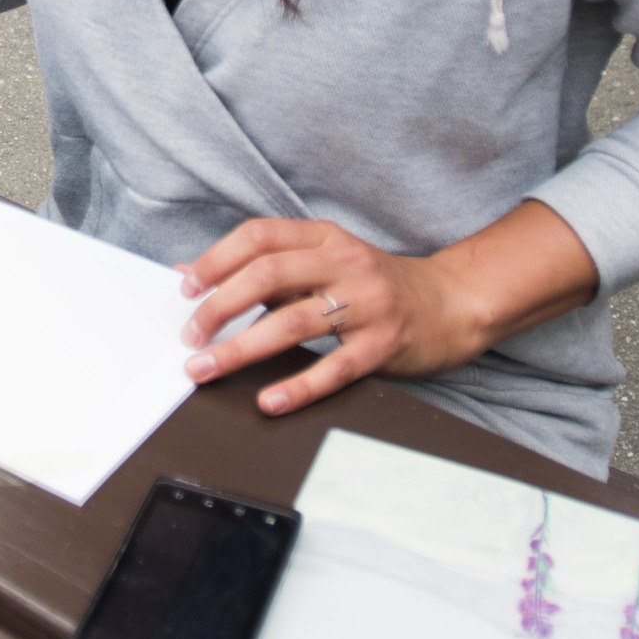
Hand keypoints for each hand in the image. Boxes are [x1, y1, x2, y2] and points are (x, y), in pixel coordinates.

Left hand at [175, 206, 597, 416]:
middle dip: (220, 306)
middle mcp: (346, 264)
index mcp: (326, 237)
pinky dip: (297, 387)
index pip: (261, 236)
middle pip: (269, 275)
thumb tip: (190, 273)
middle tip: (190, 335)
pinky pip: (334, 368)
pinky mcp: (383, 345)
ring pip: (293, 323)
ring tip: (206, 368)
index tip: (186, 288)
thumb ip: (264, 267)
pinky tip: (268, 401)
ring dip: (241, 348)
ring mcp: (367, 304)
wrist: (452, 303)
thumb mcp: (324, 263)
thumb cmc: (376, 286)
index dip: (217, 260)